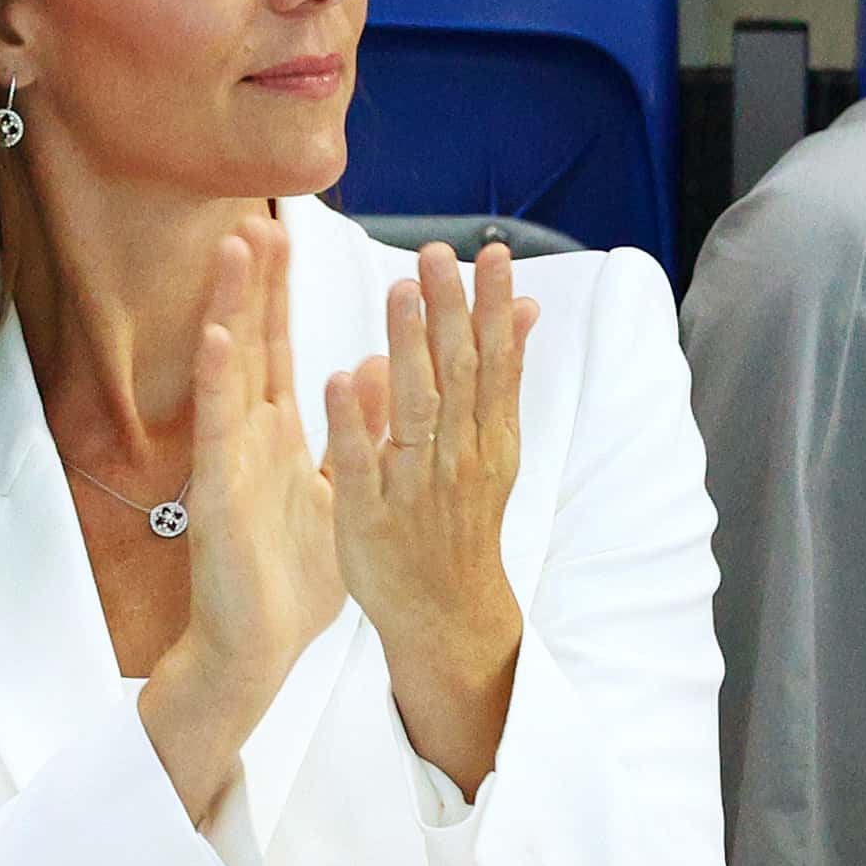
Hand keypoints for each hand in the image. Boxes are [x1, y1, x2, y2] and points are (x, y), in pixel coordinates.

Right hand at [141, 216, 346, 815]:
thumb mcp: (338, 491)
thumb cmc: (291, 577)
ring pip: (233, 368)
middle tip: (255, 217)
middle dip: (256, 282)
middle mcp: (250, 435)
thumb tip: (375, 368)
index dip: (279, 294)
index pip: (279, 349)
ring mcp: (231, 457)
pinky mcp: (221, 489)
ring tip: (238, 251)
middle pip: (254, 343)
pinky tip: (220, 335)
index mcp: (277, 434)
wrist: (258, 645)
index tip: (278, 236)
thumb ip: (354, 431)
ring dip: (235, 307)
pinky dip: (219, 379)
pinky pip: (221, 426)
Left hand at [329, 241, 532, 789]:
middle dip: (450, 313)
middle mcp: (457, 458)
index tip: (489, 253)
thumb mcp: (495, 445)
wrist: (445, 612)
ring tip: (398, 293)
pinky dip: (351, 422)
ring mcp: (413, 486)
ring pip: (413, 411)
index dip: (492, 308)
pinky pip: (357, 464)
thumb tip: (525, 307)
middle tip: (437, 253)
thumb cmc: (461, 514)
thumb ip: (501, 375)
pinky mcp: (369, 516)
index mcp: (487, 438)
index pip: (493, 363)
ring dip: (407, 350)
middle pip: (457, 377)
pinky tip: (339, 376)